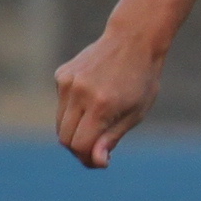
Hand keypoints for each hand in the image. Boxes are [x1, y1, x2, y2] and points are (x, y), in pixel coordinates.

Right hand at [55, 30, 163, 168]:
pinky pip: (61, 105)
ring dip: (75, 130)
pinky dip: (73, 110)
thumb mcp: (135, 113)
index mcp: (101, 104)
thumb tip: (96, 161)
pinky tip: (93, 96)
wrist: (132, 39)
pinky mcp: (61, 75)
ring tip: (98, 121)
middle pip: (65, 138)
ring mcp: (67, 82)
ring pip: (60, 123)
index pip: (80, 145)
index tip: (102, 160)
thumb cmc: (140, 79)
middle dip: (79, 148)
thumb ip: (112, 138)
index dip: (88, 158)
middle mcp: (79, 93)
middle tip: (99, 147)